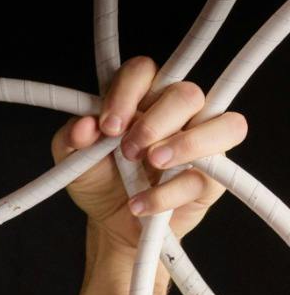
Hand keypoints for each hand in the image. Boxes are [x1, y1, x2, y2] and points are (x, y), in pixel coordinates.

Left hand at [51, 55, 248, 252]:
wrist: (110, 223)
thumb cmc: (100, 180)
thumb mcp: (73, 161)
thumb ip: (71, 139)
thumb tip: (83, 126)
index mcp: (141, 98)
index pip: (143, 71)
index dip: (126, 93)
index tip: (107, 126)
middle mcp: (177, 113)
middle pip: (186, 94)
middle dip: (154, 123)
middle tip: (127, 152)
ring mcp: (202, 140)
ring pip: (224, 124)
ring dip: (186, 144)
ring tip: (152, 164)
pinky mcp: (214, 175)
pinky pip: (214, 172)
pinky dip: (172, 191)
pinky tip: (140, 204)